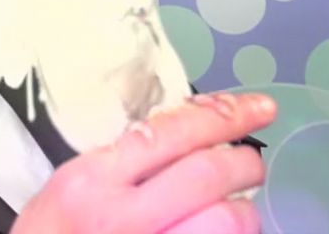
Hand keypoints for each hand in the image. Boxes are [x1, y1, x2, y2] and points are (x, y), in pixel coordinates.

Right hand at [11, 92, 274, 233]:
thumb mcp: (69, 188)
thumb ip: (120, 160)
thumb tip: (187, 133)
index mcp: (92, 180)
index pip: (172, 132)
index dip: (226, 115)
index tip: (259, 107)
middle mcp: (122, 218)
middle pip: (208, 174)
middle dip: (244, 162)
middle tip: (251, 164)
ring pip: (227, 222)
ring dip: (244, 212)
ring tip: (236, 210)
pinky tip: (221, 232)